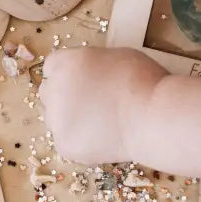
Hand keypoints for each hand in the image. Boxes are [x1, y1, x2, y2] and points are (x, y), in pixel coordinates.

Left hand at [39, 47, 166, 164]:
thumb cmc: (142, 81)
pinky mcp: (65, 145)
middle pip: (48, 92)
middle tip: (91, 104)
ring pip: (54, 119)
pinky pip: (66, 141)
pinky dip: (80, 141)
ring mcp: (57, 120)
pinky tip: (102, 138)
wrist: (152, 117)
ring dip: (70, 120)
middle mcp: (54, 89)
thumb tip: (89, 76)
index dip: (67, 75)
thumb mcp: (115, 57)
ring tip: (100, 123)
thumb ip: (92, 65)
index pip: (51, 67)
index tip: (81, 82)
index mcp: (66, 63)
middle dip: (64, 97)